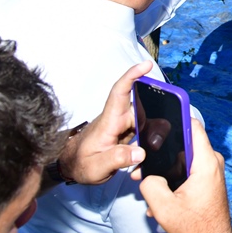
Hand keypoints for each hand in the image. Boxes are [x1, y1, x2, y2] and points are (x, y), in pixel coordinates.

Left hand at [57, 61, 151, 184]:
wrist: (72, 166)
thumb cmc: (81, 163)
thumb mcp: (96, 167)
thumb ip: (117, 159)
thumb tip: (140, 153)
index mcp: (109, 121)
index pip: (120, 92)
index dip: (132, 76)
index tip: (146, 65)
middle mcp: (118, 119)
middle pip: (143, 108)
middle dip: (156, 118)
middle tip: (158, 140)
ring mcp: (124, 126)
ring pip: (147, 121)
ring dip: (153, 136)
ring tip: (149, 154)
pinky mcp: (128, 133)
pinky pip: (144, 132)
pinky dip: (148, 142)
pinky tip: (144, 159)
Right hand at [139, 120, 231, 232]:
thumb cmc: (195, 225)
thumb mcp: (163, 206)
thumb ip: (150, 185)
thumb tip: (147, 176)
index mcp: (206, 162)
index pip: (194, 126)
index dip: (178, 116)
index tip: (164, 109)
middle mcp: (212, 162)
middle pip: (184, 143)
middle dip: (163, 152)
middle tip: (146, 163)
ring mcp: (211, 170)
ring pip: (184, 159)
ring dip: (166, 170)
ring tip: (150, 185)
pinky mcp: (208, 179)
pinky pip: (188, 169)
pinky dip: (174, 178)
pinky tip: (161, 196)